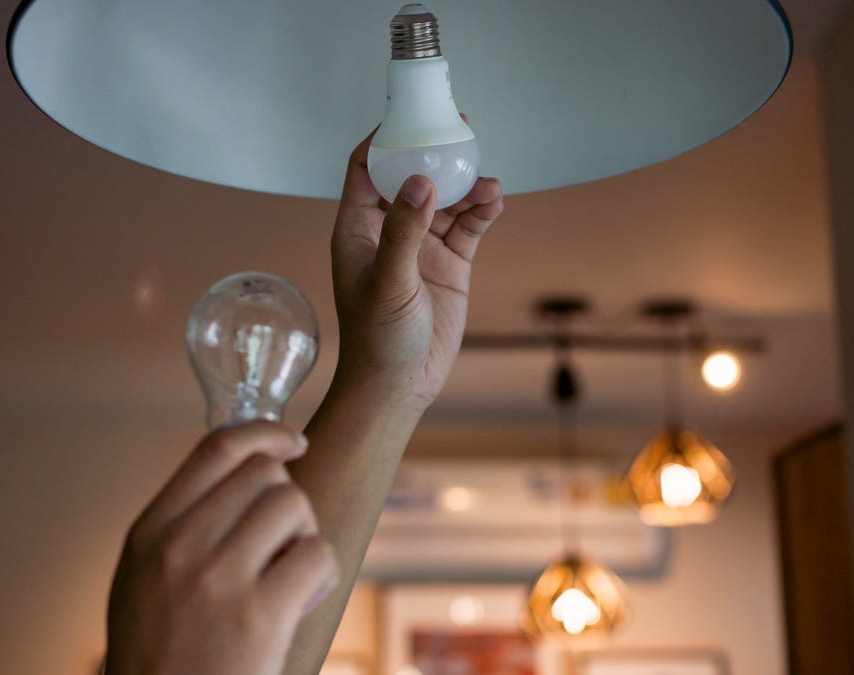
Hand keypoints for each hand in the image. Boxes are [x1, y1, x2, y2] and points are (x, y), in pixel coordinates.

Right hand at [103, 422, 338, 674]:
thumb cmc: (162, 656)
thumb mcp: (143, 581)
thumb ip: (181, 527)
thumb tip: (244, 473)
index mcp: (149, 534)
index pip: (216, 450)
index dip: (265, 433)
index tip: (293, 441)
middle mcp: (178, 547)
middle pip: (265, 473)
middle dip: (286, 503)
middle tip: (280, 548)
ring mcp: (217, 579)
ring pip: (294, 504)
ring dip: (304, 536)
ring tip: (288, 578)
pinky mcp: (259, 614)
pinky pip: (318, 553)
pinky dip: (321, 575)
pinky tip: (301, 603)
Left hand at [330, 130, 504, 408]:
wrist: (400, 384)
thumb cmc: (376, 338)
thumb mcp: (388, 281)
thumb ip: (404, 230)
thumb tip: (420, 181)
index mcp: (359, 228)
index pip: (366, 168)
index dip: (384, 139)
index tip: (409, 116)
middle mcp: (389, 231)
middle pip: (411, 176)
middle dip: (433, 153)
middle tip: (458, 130)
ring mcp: (421, 246)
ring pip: (446, 199)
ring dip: (466, 185)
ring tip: (487, 181)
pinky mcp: (449, 264)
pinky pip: (469, 226)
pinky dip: (482, 210)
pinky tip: (495, 200)